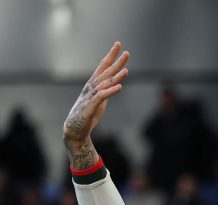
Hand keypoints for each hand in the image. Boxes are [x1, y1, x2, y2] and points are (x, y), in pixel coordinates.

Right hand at [63, 42, 128, 156]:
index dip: (111, 56)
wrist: (75, 130)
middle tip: (126, 51)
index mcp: (93, 85)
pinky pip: (102, 97)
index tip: (118, 45)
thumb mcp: (100, 101)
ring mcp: (90, 96)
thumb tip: (116, 83)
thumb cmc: (88, 115)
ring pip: (105, 83)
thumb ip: (107, 91)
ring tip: (126, 69)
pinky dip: (110, 91)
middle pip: (105, 72)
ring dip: (116, 76)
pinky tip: (120, 87)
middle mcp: (91, 88)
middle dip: (116, 61)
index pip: (103, 67)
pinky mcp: (91, 107)